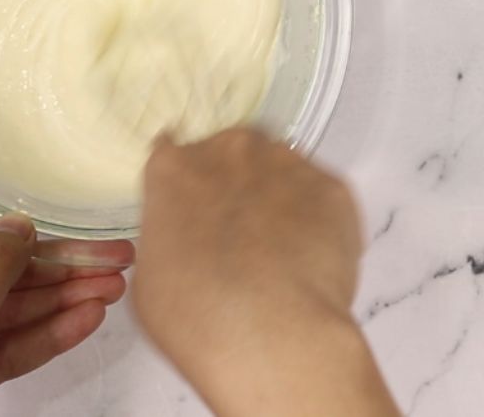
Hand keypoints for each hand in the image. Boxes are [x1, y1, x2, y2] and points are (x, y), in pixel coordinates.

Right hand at [134, 128, 397, 416]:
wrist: (268, 331)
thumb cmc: (195, 312)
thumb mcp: (150, 274)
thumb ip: (169, 237)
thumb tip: (187, 244)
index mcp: (172, 168)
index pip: (173, 152)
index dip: (187, 184)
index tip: (195, 206)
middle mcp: (228, 152)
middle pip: (232, 153)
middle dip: (236, 184)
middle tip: (241, 234)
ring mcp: (285, 165)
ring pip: (281, 169)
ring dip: (279, 197)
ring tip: (281, 250)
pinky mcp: (333, 189)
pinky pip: (323, 197)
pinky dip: (320, 220)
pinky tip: (311, 260)